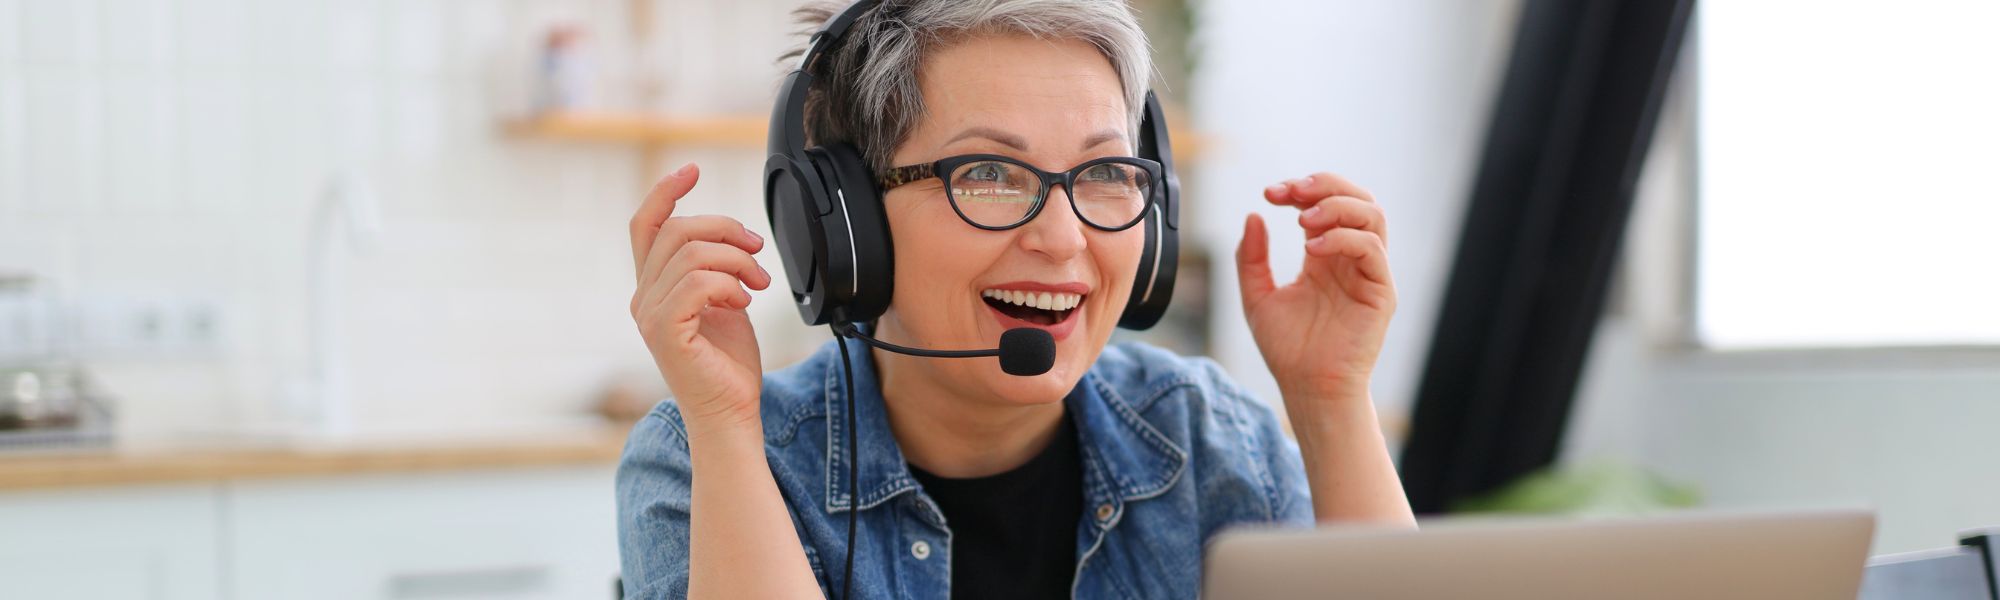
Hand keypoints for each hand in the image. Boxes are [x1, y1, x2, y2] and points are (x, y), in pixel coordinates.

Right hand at [629, 163, 774, 434]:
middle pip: (677, 230)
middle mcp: (643, 298)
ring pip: (692, 254)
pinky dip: (729, 285)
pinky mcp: (666, 332)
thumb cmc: (729, 363)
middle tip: (757, 251)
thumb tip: (731, 237)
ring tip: (757, 285)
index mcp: (653, 287)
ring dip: (736, 261)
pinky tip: (743, 303)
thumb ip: (714, 268)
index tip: (693, 170)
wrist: (731, 411)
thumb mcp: (723, 301)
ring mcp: (651, 315)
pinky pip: (698, 283)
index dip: (666, 192)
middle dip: (726, 230)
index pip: (646, 225)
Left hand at [1236, 172, 1394, 401]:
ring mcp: (1369, 273)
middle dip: (1324, 185)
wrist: (1307, 389)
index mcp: (1325, 255)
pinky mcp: (1381, 292)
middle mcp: (1350, 258)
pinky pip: (1373, 250)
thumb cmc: (1287, 349)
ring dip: (1337, 206)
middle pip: (1356, 198)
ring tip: (1303, 220)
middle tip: (1291, 191)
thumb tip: (1253, 216)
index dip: (1299, 190)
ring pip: (1372, 215)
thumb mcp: (1257, 296)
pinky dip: (1345, 238)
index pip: (1323, 204)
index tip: (1270, 193)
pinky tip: (1314, 249)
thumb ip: (1251, 258)